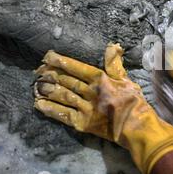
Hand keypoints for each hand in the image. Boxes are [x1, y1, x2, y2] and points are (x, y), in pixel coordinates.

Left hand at [34, 43, 172, 173]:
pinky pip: (63, 115)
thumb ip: (115, 64)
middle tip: (38, 71)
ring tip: (36, 85)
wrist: (136, 127)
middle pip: (67, 81)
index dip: (62, 62)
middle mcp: (90, 93)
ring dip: (48, 90)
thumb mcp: (126, 80)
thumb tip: (112, 45)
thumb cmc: (133, 102)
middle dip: (51, 75)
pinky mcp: (82, 123)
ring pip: (63, 96)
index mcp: (101, 80)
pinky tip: (39, 105)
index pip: (77, 68)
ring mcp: (85, 108)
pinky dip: (51, 109)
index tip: (48, 56)